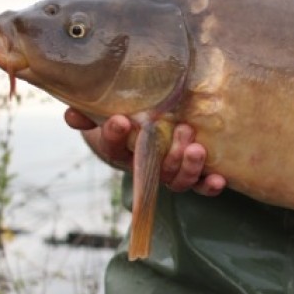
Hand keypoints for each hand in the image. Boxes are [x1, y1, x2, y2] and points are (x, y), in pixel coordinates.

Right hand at [64, 108, 226, 195]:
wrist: (143, 121)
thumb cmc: (123, 112)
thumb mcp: (103, 108)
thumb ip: (87, 111)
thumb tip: (73, 114)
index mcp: (121, 150)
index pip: (114, 147)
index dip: (115, 136)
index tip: (122, 120)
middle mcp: (146, 166)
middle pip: (152, 169)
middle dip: (166, 154)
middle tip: (180, 130)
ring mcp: (169, 171)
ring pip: (176, 180)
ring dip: (188, 167)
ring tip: (197, 149)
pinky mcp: (192, 173)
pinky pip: (200, 185)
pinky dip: (209, 185)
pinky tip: (220, 178)